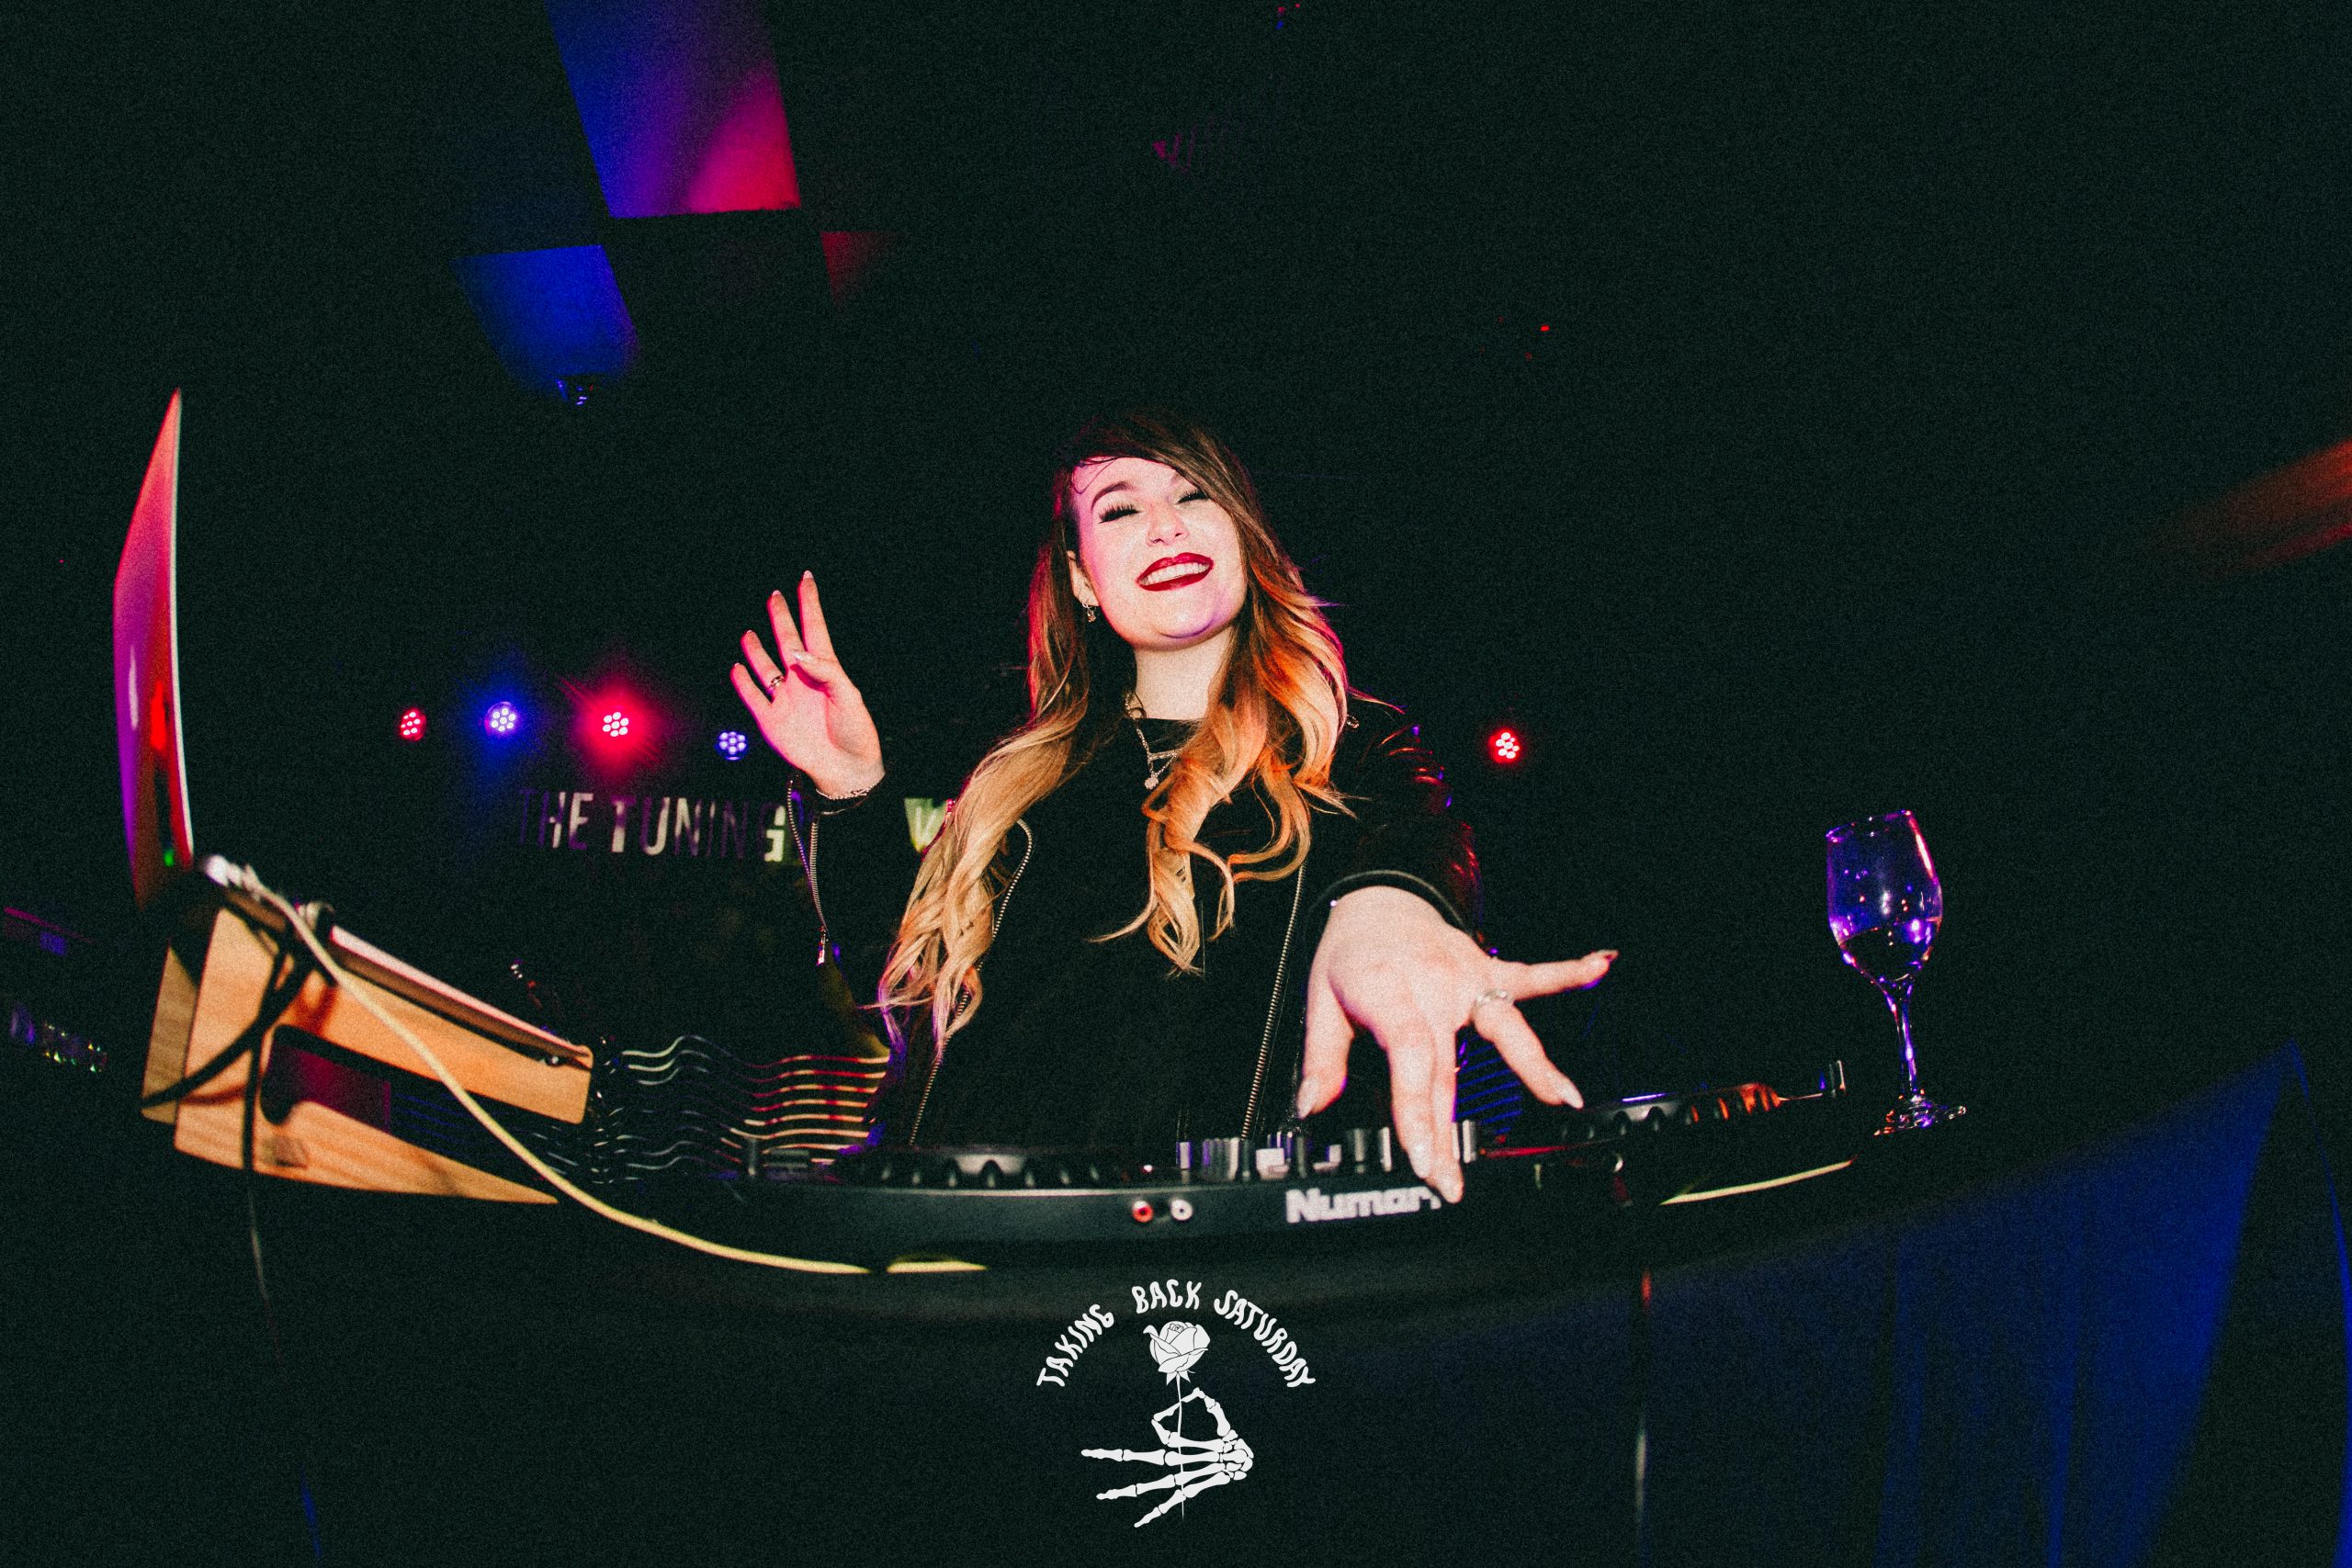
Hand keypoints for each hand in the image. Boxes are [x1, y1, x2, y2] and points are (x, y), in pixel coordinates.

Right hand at [730, 573, 884, 797]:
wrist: (844, 769)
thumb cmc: (854, 731)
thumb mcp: (848, 696)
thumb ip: (824, 671)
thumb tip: (796, 653)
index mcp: (825, 670)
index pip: (814, 629)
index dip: (809, 604)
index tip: (806, 579)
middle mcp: (802, 680)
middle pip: (787, 641)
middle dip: (781, 618)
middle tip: (775, 595)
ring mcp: (786, 699)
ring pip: (766, 667)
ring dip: (757, 650)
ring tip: (750, 633)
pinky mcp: (772, 720)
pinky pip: (753, 696)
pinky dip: (743, 682)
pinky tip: (737, 668)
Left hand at [1295, 885, 1615, 1201]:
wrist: (1377, 901)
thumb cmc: (1351, 957)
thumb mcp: (1321, 1002)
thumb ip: (1321, 1059)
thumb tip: (1309, 1109)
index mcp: (1388, 995)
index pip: (1409, 1059)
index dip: (1415, 1110)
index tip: (1422, 1157)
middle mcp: (1433, 988)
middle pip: (1448, 1068)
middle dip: (1449, 1130)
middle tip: (1453, 1182)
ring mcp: (1467, 979)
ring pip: (1505, 1026)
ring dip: (1535, 1065)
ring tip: (1563, 1100)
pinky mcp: (1489, 971)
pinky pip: (1531, 976)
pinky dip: (1567, 971)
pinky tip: (1601, 965)